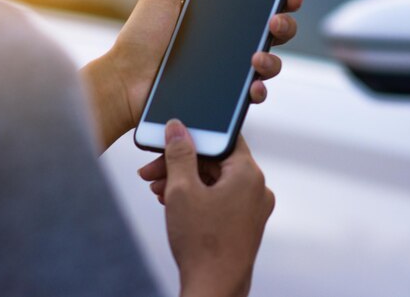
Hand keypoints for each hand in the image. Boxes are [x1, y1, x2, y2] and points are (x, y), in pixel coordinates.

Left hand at [82, 0, 302, 149]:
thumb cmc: (141, 37)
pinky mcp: (225, 96)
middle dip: (285, 25)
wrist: (127, 80)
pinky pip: (252, 93)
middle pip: (275, 33)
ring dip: (273, 61)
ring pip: (270, 64)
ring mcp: (229, 70)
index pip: (260, 5)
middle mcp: (229, 43)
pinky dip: (259, 90)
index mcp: (219, 17)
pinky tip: (253, 86)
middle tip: (274, 22)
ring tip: (257, 58)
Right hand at [147, 119, 274, 296]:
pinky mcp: (246, 222)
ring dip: (185, 181)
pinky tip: (174, 203)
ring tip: (158, 190)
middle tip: (152, 171)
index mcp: (248, 173)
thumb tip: (178, 128)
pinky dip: (198, 197)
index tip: (170, 141)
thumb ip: (179, 153)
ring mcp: (253, 207)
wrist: (214, 288)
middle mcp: (257, 187)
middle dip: (181, 164)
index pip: (222, 138)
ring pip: (216, 181)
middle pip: (215, 161)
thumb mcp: (182, 190)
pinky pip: (221, 198)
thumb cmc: (202, 243)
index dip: (192, 137)